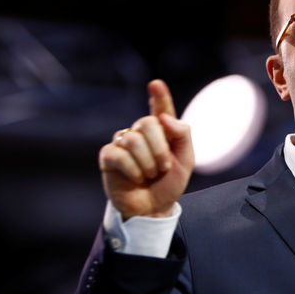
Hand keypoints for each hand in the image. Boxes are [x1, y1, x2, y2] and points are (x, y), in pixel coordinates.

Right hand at [98, 80, 193, 218]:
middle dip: (160, 148)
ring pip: (134, 139)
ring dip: (148, 163)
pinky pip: (119, 154)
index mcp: (162, 131)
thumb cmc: (168, 184)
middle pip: (148, 123)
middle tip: (164, 168)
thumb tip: (164, 117)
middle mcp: (140, 133)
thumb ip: (182, 135)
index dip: (159, 96)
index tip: (155, 84)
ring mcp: (123, 143)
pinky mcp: (109, 157)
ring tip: (150, 176)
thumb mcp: (185, 161)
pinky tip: (136, 178)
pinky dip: (133, 169)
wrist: (153, 208)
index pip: (160, 109)